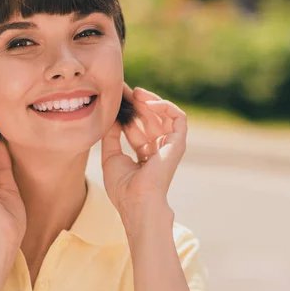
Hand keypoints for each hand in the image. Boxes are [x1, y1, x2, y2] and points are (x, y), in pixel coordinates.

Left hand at [101, 83, 186, 215]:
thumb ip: (111, 136)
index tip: (117, 98)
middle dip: (137, 103)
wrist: (136, 200)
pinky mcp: (178, 143)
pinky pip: (178, 118)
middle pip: (149, 119)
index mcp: (144, 155)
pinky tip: (149, 102)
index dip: (128, 113)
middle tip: (125, 90)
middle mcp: (158, 149)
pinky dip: (166, 106)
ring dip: (150, 101)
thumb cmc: (123, 187)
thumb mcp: (110, 157)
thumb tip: (111, 117)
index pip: (137, 128)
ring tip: (136, 93)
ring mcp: (169, 146)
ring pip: (163, 115)